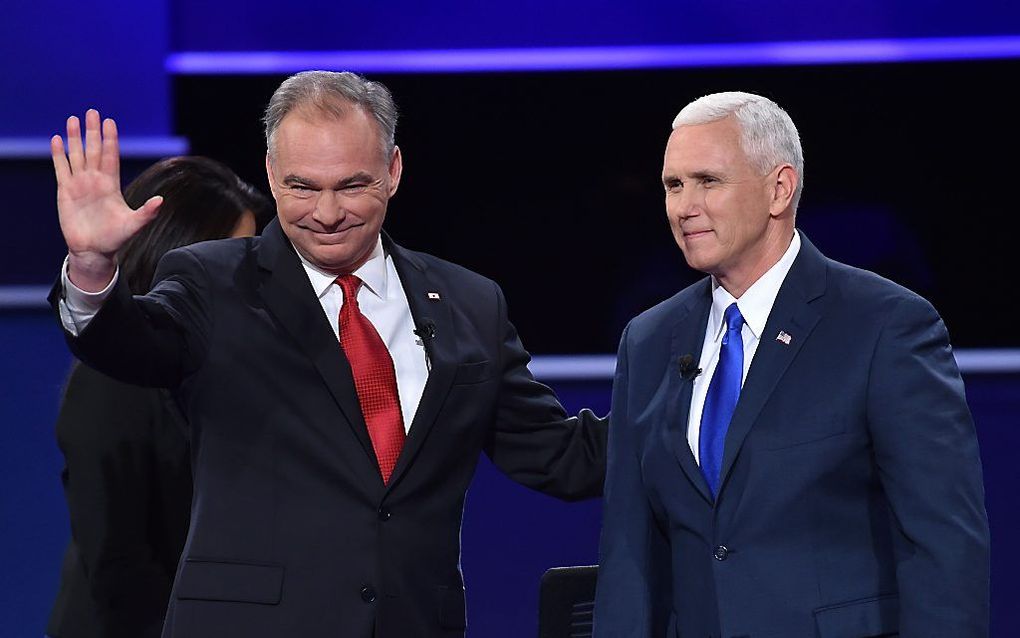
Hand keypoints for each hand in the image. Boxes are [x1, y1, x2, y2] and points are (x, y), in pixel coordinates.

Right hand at [51, 109, 162, 290]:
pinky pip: (61, 168)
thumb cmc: (115, 238)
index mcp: (111, 185)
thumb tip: (161, 201)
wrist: (93, 250)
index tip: (110, 123)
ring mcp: (80, 184)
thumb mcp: (134, 225)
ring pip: (76, 155)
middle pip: (93, 150)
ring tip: (73, 119)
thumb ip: (147, 213)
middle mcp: (95, 180)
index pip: (110, 156)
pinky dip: (59, 155)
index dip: (110, 140)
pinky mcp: (65, 191)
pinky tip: (57, 140)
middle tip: (92, 112)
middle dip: (92, 132)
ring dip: (74, 138)